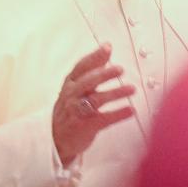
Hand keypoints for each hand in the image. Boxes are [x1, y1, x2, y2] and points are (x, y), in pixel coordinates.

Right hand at [52, 43, 135, 165]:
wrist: (55, 139)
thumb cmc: (69, 110)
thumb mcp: (74, 90)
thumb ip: (89, 74)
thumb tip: (106, 56)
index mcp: (70, 84)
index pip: (81, 67)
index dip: (94, 56)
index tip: (108, 47)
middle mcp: (72, 96)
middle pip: (88, 81)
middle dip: (105, 74)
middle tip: (120, 68)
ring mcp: (77, 111)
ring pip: (97, 99)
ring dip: (116, 93)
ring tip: (132, 89)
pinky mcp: (86, 126)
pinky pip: (104, 118)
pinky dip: (119, 114)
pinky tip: (131, 110)